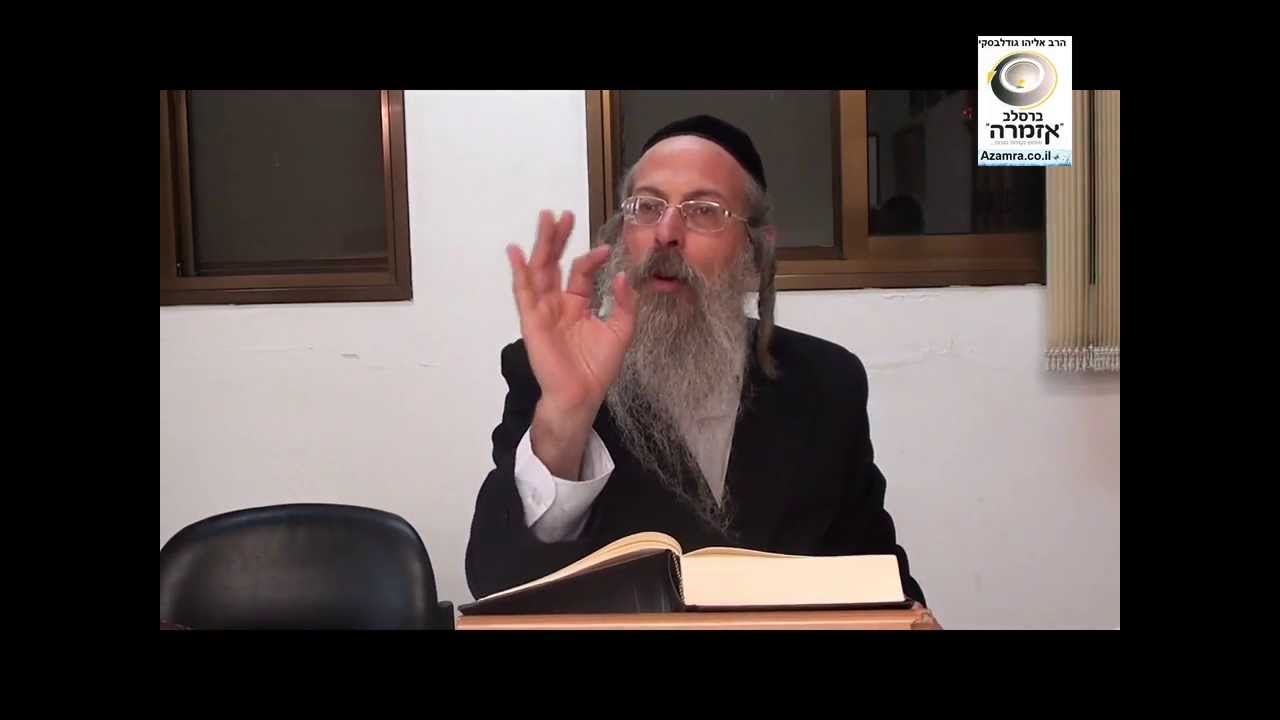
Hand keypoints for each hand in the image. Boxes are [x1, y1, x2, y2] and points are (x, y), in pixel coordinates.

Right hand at [507, 210, 636, 478]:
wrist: (581, 395)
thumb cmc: (597, 368)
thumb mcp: (620, 331)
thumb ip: (622, 304)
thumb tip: (621, 277)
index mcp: (576, 304)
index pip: (581, 272)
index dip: (592, 258)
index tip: (607, 250)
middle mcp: (557, 303)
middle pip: (555, 263)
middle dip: (558, 238)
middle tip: (563, 214)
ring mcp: (543, 311)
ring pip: (539, 270)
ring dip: (541, 244)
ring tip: (545, 219)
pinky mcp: (532, 321)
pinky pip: (523, 293)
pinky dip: (518, 271)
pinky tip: (515, 252)